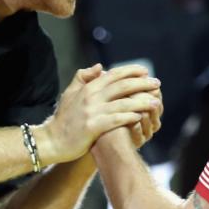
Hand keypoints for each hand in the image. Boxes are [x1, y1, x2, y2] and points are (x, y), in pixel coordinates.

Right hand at [36, 64, 161, 163]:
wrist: (52, 141)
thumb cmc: (63, 119)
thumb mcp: (70, 94)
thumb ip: (83, 78)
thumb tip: (100, 66)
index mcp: (88, 87)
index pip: (114, 74)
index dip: (131, 71)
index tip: (146, 71)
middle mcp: (91, 96)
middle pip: (122, 86)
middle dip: (142, 83)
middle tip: (157, 83)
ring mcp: (92, 111)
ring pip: (123, 103)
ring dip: (142, 101)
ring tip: (156, 102)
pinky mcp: (93, 127)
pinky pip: (116, 120)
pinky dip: (130, 117)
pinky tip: (141, 117)